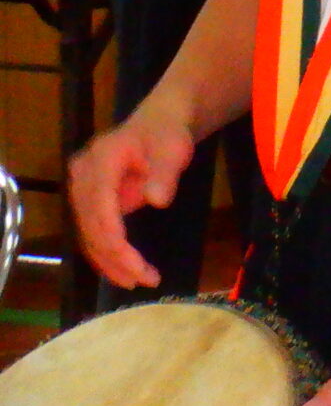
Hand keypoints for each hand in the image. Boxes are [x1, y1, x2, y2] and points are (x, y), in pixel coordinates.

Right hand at [66, 108, 198, 289]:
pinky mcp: (89, 200)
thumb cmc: (166, 135)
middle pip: (90, 227)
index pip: (100, 211)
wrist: (157, 123)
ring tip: (138, 281)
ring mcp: (81, 189)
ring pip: (88, 234)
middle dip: (114, 259)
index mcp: (98, 163)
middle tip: (143, 281)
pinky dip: (107, 253)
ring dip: (110, 262)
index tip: (137, 266)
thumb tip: (157, 201)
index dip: (115, 242)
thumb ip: (164, 173)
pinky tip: (125, 270)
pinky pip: (94, 231)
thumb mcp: (172, 149)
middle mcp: (81, 178)